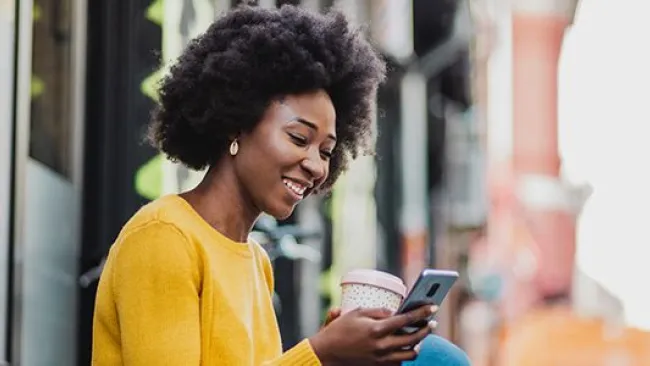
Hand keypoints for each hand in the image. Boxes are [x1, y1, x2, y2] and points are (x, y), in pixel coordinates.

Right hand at [309, 304, 437, 364]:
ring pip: (411, 353)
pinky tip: (405, 346)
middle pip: (414, 338)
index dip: (421, 312)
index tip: (433, 307)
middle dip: (426, 329)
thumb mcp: (356, 313)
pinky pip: (400, 361)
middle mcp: (382, 345)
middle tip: (431, 322)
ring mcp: (382, 358)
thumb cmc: (340, 330)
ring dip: (418, 343)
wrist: (327, 353)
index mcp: (377, 329)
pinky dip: (405, 353)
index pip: (406, 320)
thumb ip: (378, 311)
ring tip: (419, 335)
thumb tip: (394, 312)